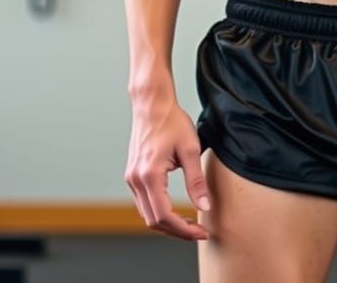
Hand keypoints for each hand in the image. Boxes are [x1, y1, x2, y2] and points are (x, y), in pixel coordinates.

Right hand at [124, 96, 212, 240]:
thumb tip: (205, 207)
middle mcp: (136, 180)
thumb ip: (196, 181)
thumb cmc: (172, 122)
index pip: (164, 216)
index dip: (183, 229)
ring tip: (190, 223)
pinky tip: (175, 210)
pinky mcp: (132, 175)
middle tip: (198, 231)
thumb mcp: (191, 149)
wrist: (152, 104)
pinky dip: (159, 211)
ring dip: (167, 223)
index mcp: (149, 175)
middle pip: (153, 221)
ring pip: (146, 214)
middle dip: (177, 230)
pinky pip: (144, 203)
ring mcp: (131, 178)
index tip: (201, 232)